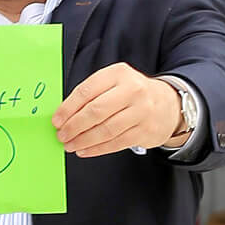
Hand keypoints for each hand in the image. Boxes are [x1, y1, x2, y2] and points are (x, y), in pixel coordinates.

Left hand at [51, 63, 181, 156]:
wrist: (168, 104)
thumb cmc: (132, 91)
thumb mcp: (114, 81)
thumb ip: (92, 92)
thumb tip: (65, 113)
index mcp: (118, 74)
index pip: (86, 91)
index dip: (68, 108)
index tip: (56, 120)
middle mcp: (131, 91)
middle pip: (96, 111)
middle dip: (74, 126)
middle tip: (62, 135)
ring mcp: (141, 112)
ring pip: (106, 130)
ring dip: (84, 140)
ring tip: (70, 145)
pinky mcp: (145, 132)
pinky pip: (116, 143)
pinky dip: (98, 149)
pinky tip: (85, 150)